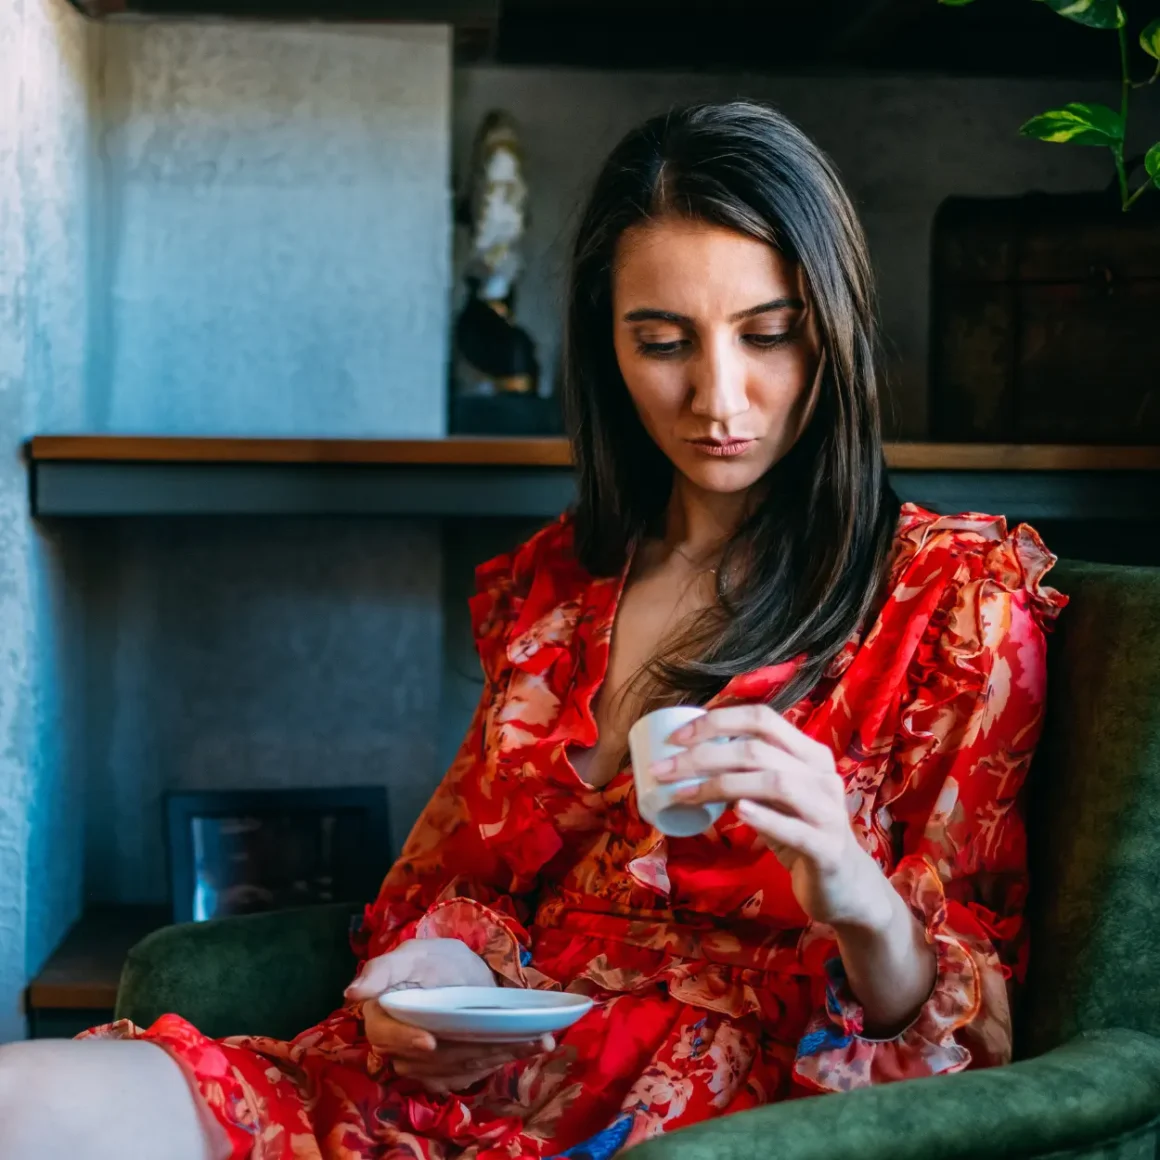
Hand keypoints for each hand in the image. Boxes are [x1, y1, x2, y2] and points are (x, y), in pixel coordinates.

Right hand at [345, 938, 553, 1093]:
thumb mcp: (412, 954)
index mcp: (382, 1017)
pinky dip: (505, 1059)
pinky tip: (533, 1044)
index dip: (406, 1040)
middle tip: (513, 1038)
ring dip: (500, 1055)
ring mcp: (425, 1065)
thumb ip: (383, 969)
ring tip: (537, 1039)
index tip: (430, 1040)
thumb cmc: (433, 960)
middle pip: (430, 1058)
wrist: (463, 973)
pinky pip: (474, 1073)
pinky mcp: (449, 1073)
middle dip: (473, 1049)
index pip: (388, 1035)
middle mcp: (399, 1048)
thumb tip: (352, 992)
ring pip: (459, 1067)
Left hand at [653, 704, 893, 931]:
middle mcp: (822, 775)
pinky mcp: (828, 848)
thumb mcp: (775, 798)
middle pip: (757, 750)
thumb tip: (687, 760)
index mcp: (809, 754)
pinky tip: (737, 812)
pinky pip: (795, 828)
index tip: (674, 739)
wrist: (846, 886)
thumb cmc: (801, 833)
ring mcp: (828, 811)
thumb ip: (746, 775)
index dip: (716, 722)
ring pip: (774, 782)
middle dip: (703, 755)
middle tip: (662, 770)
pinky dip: (764, 818)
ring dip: (720, 785)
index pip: (762, 719)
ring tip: (684, 794)